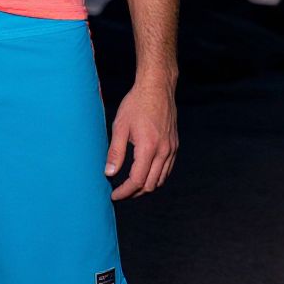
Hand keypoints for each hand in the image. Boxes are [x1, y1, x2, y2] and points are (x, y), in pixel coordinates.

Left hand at [104, 77, 177, 199]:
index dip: (125, 191)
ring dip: (146, 186)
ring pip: (160, 179)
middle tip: (120, 193)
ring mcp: (171, 149)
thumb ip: (115, 152)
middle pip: (150, 184)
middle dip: (134, 193)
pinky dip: (156, 177)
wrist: (157, 88)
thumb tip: (109, 173)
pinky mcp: (174, 145)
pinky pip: (167, 169)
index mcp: (148, 148)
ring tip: (131, 186)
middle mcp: (164, 151)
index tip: (114, 195)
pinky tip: (145, 173)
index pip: (137, 180)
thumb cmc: (136, 104)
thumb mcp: (120, 126)